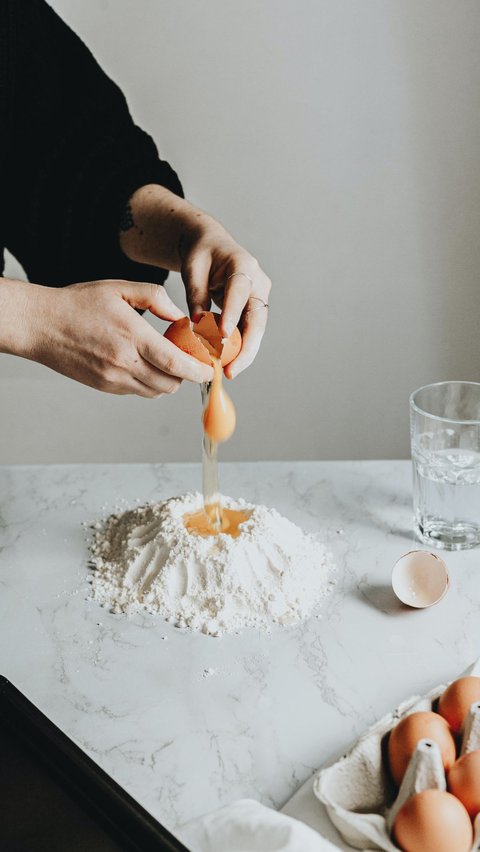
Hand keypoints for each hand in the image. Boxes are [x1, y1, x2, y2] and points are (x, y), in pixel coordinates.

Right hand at [22, 279, 212, 395]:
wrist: (41, 326)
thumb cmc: (78, 303)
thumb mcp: (119, 288)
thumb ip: (155, 298)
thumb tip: (180, 317)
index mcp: (132, 337)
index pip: (176, 364)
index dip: (199, 371)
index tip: (210, 369)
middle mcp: (124, 363)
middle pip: (170, 383)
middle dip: (186, 375)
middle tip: (190, 360)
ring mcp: (113, 379)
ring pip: (156, 391)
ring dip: (168, 380)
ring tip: (167, 360)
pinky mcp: (105, 387)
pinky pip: (138, 392)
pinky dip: (149, 382)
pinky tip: (145, 364)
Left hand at [119, 185, 271, 378]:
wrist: (212, 246)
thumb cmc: (201, 254)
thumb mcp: (193, 268)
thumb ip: (196, 294)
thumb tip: (198, 326)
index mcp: (243, 265)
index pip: (240, 291)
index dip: (232, 314)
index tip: (222, 336)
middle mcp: (258, 282)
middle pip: (257, 319)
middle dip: (246, 347)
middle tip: (230, 369)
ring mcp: (259, 297)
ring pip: (256, 330)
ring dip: (244, 353)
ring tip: (228, 372)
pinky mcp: (253, 310)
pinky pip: (249, 331)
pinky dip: (239, 348)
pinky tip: (227, 364)